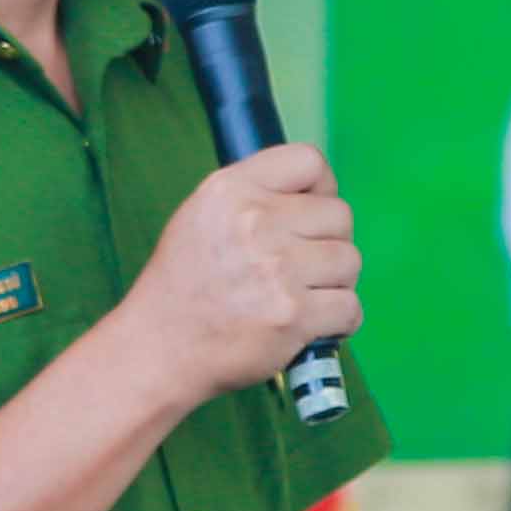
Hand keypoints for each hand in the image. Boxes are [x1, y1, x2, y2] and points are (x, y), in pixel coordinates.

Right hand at [112, 144, 360, 403]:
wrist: (160, 348)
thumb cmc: (183, 285)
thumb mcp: (201, 215)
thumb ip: (254, 196)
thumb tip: (314, 196)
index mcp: (231, 190)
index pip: (309, 161)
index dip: (323, 189)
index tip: (313, 214)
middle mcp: (255, 222)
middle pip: (340, 215)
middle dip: (330, 242)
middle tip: (304, 267)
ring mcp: (277, 270)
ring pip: (349, 261)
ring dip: (336, 283)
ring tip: (305, 296)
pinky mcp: (293, 315)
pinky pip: (350, 307)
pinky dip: (339, 321)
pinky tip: (313, 324)